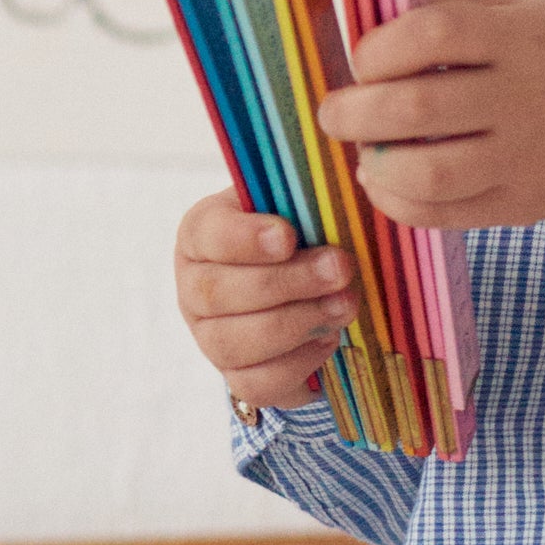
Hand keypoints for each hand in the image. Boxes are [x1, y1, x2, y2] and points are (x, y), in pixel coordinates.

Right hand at [177, 195, 353, 411]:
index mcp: (202, 234)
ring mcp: (210, 336)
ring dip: (297, 322)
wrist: (309, 293)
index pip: (206, 234)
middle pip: (219, 293)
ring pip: (234, 341)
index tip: (288, 235)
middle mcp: (195, 287)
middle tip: (340, 268)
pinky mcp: (237, 376)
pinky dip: (299, 361)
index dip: (244, 238)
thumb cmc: (305, 237)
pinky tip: (329, 337)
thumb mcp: (303, 204)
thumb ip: (311, 187)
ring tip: (346, 304)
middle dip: (288, 282)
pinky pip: (257, 382)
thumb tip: (348, 163)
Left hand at [320, 0, 544, 230]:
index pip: (431, 35)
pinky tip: (385, 183)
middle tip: (334, 113)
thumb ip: (450, 5)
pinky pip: (447, 214)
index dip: (378, 48)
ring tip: (364, 152)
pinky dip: (400, 203)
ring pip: (430, 171)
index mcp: (518, 38)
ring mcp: (524, 156)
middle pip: (418, 106)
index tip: (363, 60)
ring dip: (376, 163)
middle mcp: (522, 98)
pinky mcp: (522, 204)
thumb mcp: (521, 8)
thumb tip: (368, 14)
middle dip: (355, 112)